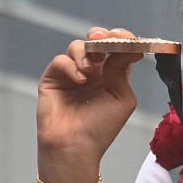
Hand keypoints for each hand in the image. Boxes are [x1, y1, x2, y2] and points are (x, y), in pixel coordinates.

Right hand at [38, 27, 141, 172]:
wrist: (74, 147)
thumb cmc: (100, 129)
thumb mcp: (122, 99)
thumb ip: (122, 71)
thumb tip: (129, 48)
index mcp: (112, 75)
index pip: (118, 49)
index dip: (123, 40)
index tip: (128, 39)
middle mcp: (92, 71)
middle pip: (96, 40)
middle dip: (101, 35)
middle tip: (104, 39)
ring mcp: (71, 73)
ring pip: (77, 46)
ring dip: (86, 52)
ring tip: (89, 70)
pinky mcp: (53, 78)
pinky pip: (60, 60)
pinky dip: (71, 65)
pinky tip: (79, 80)